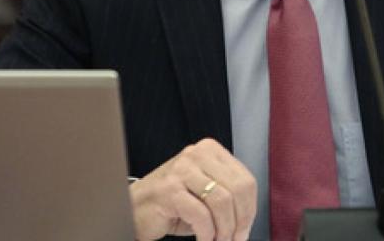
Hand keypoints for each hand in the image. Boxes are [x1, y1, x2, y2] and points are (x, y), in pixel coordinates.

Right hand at [129, 138, 256, 240]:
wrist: (134, 209)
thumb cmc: (172, 204)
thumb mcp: (205, 194)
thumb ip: (228, 197)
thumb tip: (247, 221)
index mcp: (210, 151)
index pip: (246, 179)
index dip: (250, 210)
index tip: (244, 230)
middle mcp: (197, 155)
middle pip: (238, 189)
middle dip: (240, 221)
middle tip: (234, 240)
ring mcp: (182, 170)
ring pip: (221, 202)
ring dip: (223, 230)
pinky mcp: (169, 190)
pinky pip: (201, 215)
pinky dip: (207, 233)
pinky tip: (204, 240)